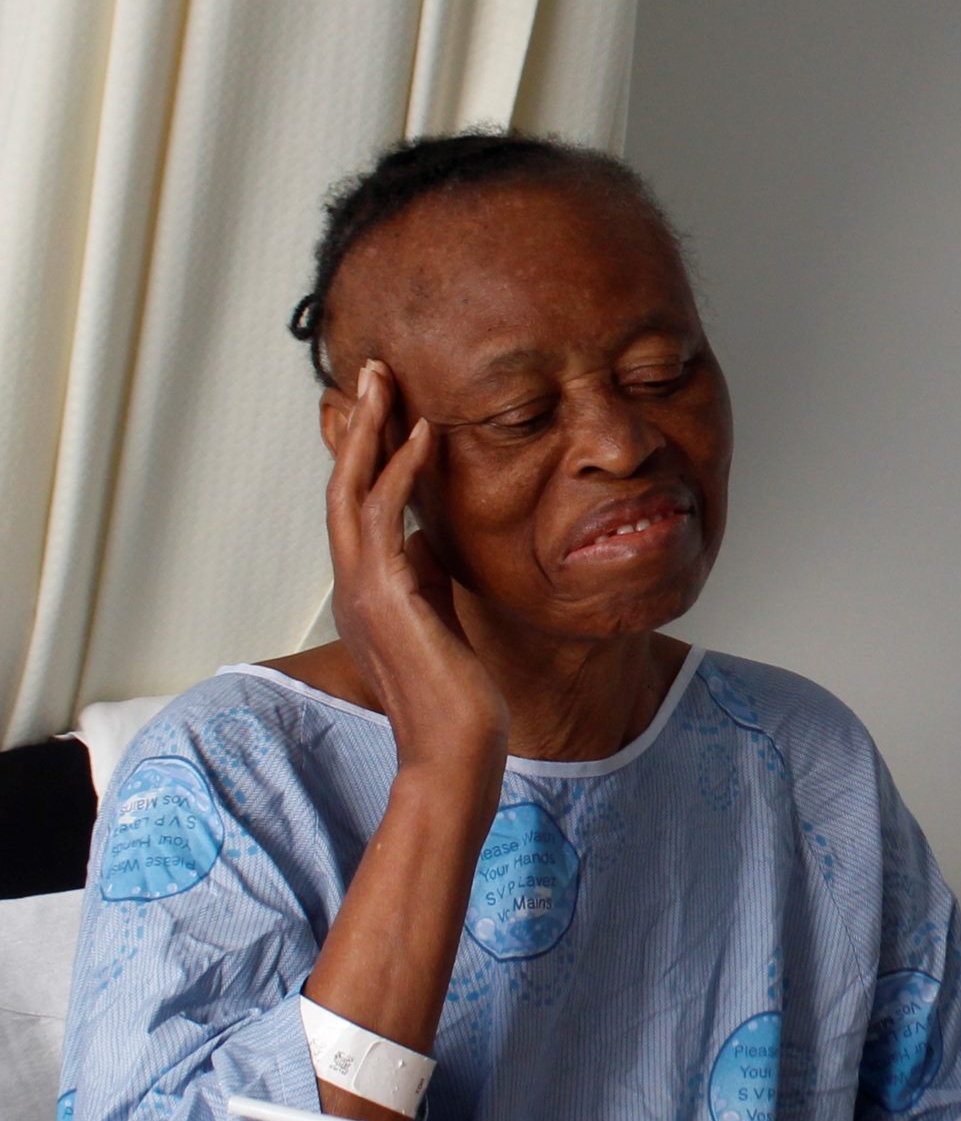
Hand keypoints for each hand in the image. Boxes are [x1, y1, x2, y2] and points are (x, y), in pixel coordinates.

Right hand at [324, 359, 507, 786]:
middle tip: (368, 369)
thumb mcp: (440, 622)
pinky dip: (401, 470)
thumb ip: (428, 579)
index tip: (375, 405)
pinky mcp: (387, 596)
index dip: (363, 453)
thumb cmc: (457, 699)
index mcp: (367, 592)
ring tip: (385, 378)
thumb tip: (429, 539)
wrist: (456, 752)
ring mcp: (364, 590)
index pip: (357, 506)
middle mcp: (355, 586)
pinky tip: (424, 433)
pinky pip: (386, 516)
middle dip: (354, 426)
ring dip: (368, 430)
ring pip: (352, 490)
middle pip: (342, 486)